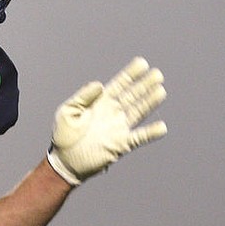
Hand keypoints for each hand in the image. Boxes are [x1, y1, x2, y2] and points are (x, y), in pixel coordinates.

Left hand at [46, 57, 166, 185]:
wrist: (65, 162)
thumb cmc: (63, 136)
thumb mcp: (67, 112)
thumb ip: (83, 97)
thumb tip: (99, 85)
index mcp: (100, 103)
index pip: (119, 85)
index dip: (131, 74)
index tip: (142, 63)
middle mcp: (112, 113)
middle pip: (132, 95)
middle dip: (145, 85)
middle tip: (157, 74)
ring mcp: (118, 128)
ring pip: (138, 111)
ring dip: (150, 102)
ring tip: (160, 91)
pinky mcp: (121, 144)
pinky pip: (139, 137)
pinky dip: (150, 133)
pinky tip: (161, 127)